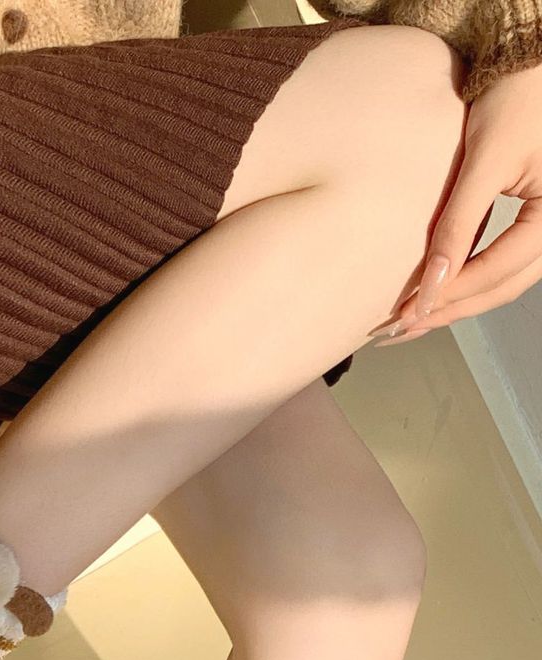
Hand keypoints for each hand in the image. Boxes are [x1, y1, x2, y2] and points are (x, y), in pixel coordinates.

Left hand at [372, 61, 541, 342]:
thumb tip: (431, 284)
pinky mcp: (528, 221)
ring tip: (408, 321)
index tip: (409, 311)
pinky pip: (498, 263)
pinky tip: (432, 293)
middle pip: (502, 286)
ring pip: (501, 281)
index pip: (500, 269)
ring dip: (456, 302)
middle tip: (400, 329)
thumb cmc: (516, 97)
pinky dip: (464, 280)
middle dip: (451, 309)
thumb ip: (459, 222)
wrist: (527, 62)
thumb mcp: (486, 160)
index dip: (454, 293)